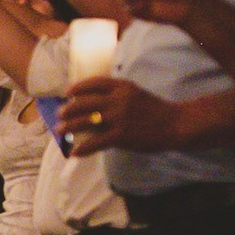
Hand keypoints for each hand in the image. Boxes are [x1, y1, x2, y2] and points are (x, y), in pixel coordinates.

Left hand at [58, 76, 178, 154]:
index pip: (94, 83)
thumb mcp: (136, 94)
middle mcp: (118, 99)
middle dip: (68, 108)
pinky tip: (74, 151)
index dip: (77, 87)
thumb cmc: (155, 110)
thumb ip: (117, 95)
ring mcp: (119, 117)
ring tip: (59, 130)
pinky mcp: (121, 135)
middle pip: (85, 102)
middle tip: (59, 114)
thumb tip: (94, 103)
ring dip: (69, 126)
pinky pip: (96, 142)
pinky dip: (83, 147)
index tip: (67, 93)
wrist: (176, 123)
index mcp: (123, 86)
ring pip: (86, 121)